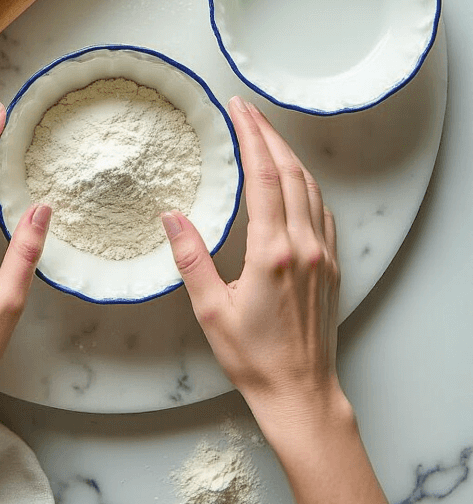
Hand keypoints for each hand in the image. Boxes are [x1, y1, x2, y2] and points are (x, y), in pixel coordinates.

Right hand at [162, 96, 342, 449]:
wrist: (301, 394)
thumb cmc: (254, 359)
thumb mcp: (210, 310)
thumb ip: (191, 259)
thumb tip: (171, 217)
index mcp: (273, 252)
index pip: (263, 177)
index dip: (251, 136)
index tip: (237, 110)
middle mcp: (304, 246)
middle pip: (289, 171)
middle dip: (268, 134)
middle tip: (246, 109)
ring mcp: (323, 255)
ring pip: (310, 187)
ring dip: (288, 155)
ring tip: (265, 134)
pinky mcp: (332, 266)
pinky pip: (322, 210)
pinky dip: (305, 183)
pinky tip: (291, 180)